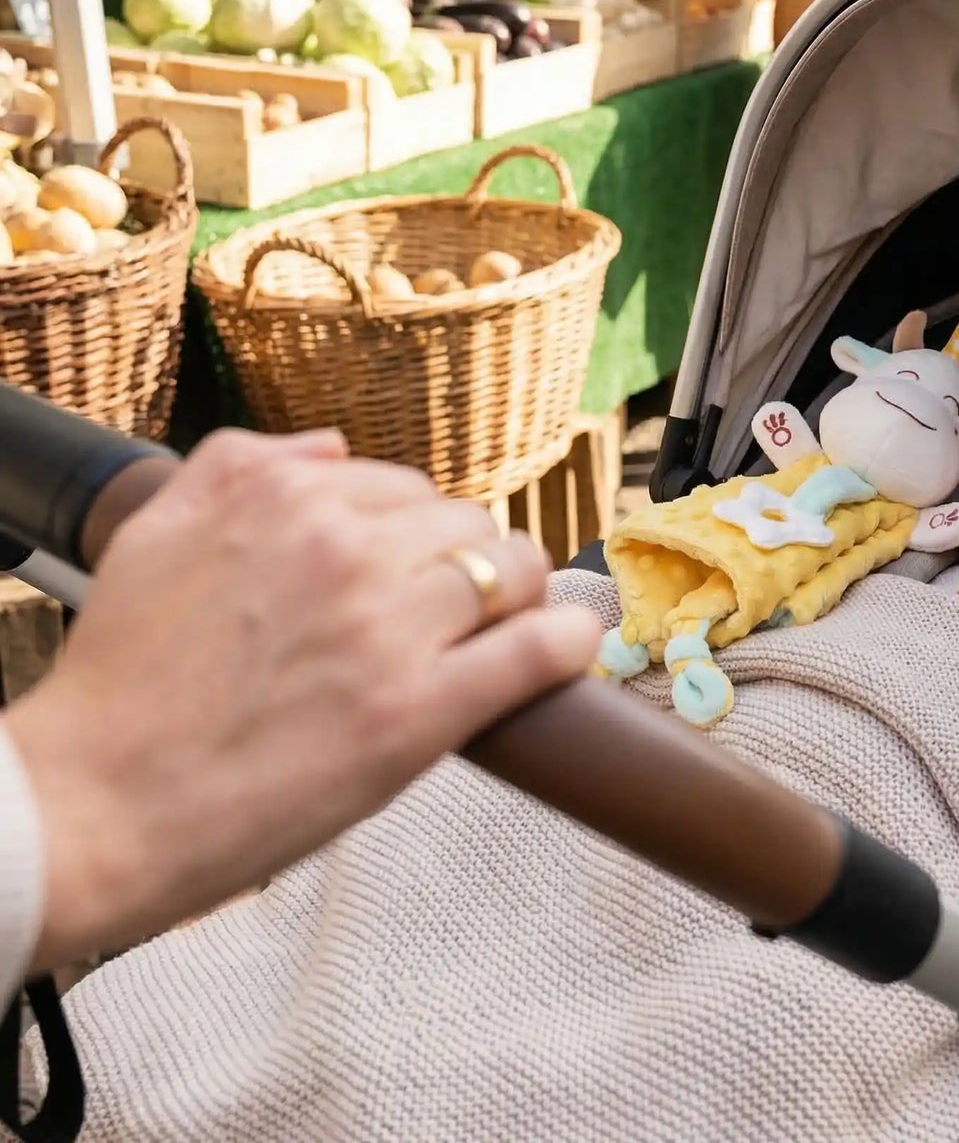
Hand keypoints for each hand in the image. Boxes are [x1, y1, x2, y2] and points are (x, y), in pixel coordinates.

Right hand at [5, 428, 599, 971]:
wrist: (91, 807)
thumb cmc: (121, 680)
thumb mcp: (155, 532)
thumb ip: (242, 466)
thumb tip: (335, 447)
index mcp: (288, 499)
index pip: (409, 490)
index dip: (417, 535)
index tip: (413, 572)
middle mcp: (345, 547)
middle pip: (469, 524)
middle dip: (467, 561)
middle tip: (449, 611)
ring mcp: (388, 628)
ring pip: (514, 570)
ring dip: (520, 594)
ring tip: (505, 627)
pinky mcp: (419, 712)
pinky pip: (538, 648)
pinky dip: (569, 640)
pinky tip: (571, 644)